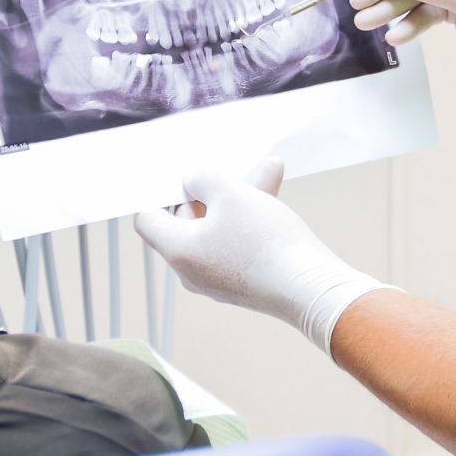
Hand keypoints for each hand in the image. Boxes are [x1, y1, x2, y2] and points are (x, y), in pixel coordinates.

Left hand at [135, 160, 393, 355]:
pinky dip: (249, 220)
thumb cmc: (264, 240)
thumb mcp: (231, 193)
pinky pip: (235, 244)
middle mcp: (191, 270)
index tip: (178, 175)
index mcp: (178, 250)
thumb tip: (192, 183)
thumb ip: (203, 179)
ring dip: (239, 199)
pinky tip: (274, 195)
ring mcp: (217, 279)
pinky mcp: (242, 282)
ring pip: (218, 229)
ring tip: (270, 170)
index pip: (148, 220)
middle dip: (212, 190)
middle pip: (189, 221)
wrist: (307, 287)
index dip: (159, 193)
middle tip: (232, 168)